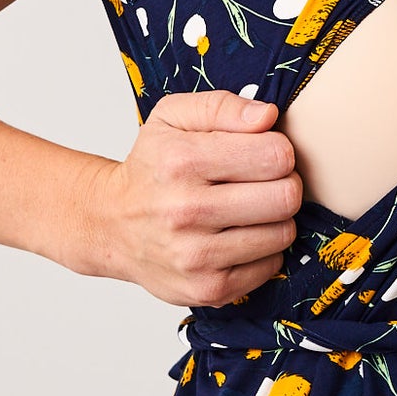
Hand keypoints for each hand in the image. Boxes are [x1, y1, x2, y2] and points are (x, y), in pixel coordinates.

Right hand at [88, 90, 300, 307]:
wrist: (111, 225)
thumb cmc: (151, 168)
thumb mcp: (173, 118)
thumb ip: (222, 106)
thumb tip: (268, 117)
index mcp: (182, 161)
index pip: (276, 155)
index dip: (278, 150)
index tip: (260, 154)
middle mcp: (186, 210)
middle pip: (286, 197)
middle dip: (284, 184)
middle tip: (263, 183)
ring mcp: (196, 256)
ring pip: (283, 233)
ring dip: (275, 219)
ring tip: (248, 210)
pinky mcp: (208, 289)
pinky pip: (271, 265)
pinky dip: (262, 250)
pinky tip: (238, 237)